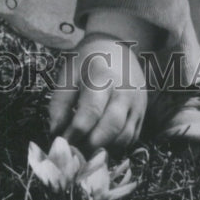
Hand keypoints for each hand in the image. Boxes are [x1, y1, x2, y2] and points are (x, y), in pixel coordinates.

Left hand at [48, 34, 147, 153]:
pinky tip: (100, 147)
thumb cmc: (87, 61)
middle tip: (74, 153)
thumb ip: (60, 103)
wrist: (116, 46)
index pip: (91, 111)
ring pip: (124, 136)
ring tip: (85, 152)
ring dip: (105, 149)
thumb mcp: (69, 73)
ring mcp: (137, 102)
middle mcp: (125, 90)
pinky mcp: (142, 112)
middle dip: (91, 145)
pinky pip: (132, 137)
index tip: (63, 143)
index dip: (75, 132)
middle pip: (111, 127)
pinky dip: (116, 147)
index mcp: (103, 76)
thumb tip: (56, 132)